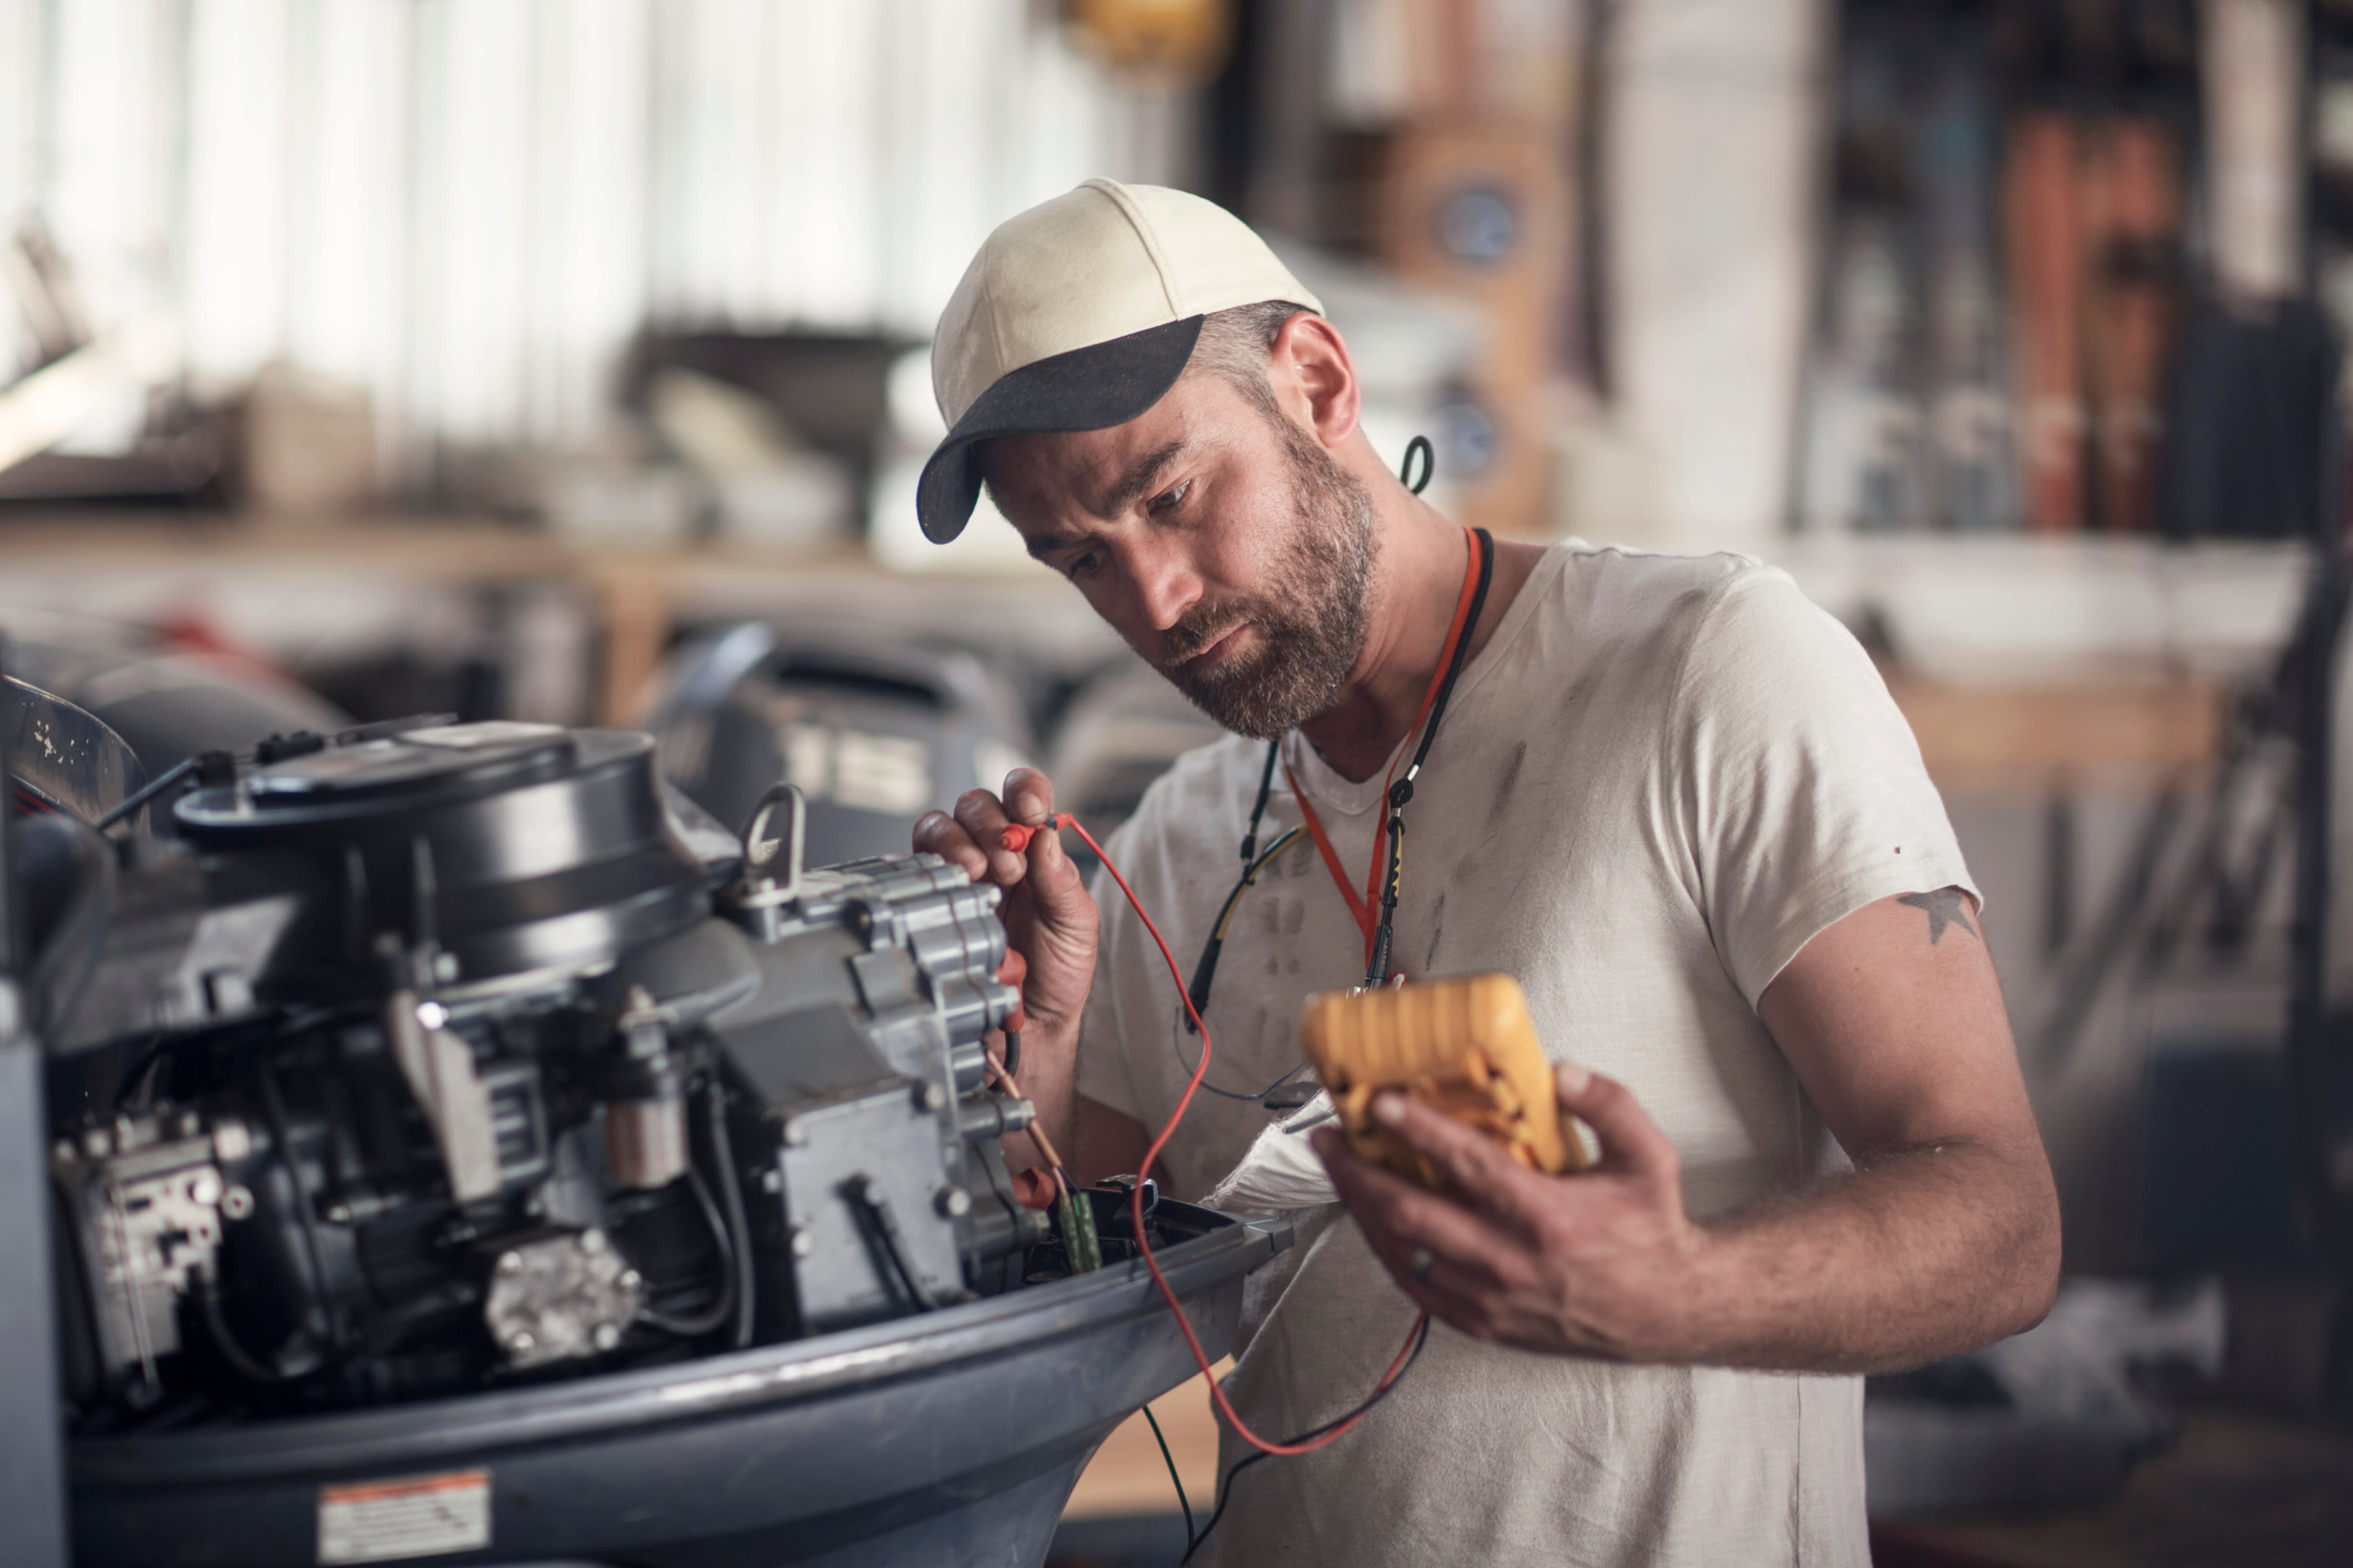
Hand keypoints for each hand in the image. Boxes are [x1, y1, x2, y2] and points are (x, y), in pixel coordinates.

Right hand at [913, 768, 1096, 1037]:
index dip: (1023, 790)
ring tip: (979, 875)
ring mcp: (957, 875)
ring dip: (957, 842)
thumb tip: (1042, 834)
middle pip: (975, 804)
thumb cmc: (1058, 973)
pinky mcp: (929, 900)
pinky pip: (915, 867)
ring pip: (938, 827)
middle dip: (990, 824)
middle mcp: (992, 854)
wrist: (1030, 1027)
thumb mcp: (1075, 927)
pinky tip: (953, 892)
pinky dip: (931, 869)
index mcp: (1033, 850)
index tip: (1028, 809)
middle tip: (1010, 866)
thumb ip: (1062, 882)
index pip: (1023, 796)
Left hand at [1311, 1065, 1711, 1361]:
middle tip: (1330, 1136)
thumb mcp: (1648, 1158)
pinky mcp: (1482, 1322)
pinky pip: (1414, 1284)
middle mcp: (1510, 1262)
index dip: (1418, 1130)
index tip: (1382, 1101)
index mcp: (1547, 1218)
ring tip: (1339, 1168)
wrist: (1667, 1312)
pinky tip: (1370, 1218)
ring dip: (1361, 1207)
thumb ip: (1610, 1104)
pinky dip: (1384, 1248)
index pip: (1468, 1166)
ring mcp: (1490, 1299)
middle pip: (1411, 1213)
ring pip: (1402, 1251)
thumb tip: (1561, 1072)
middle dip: (1359, 1171)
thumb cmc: (1651, 1231)